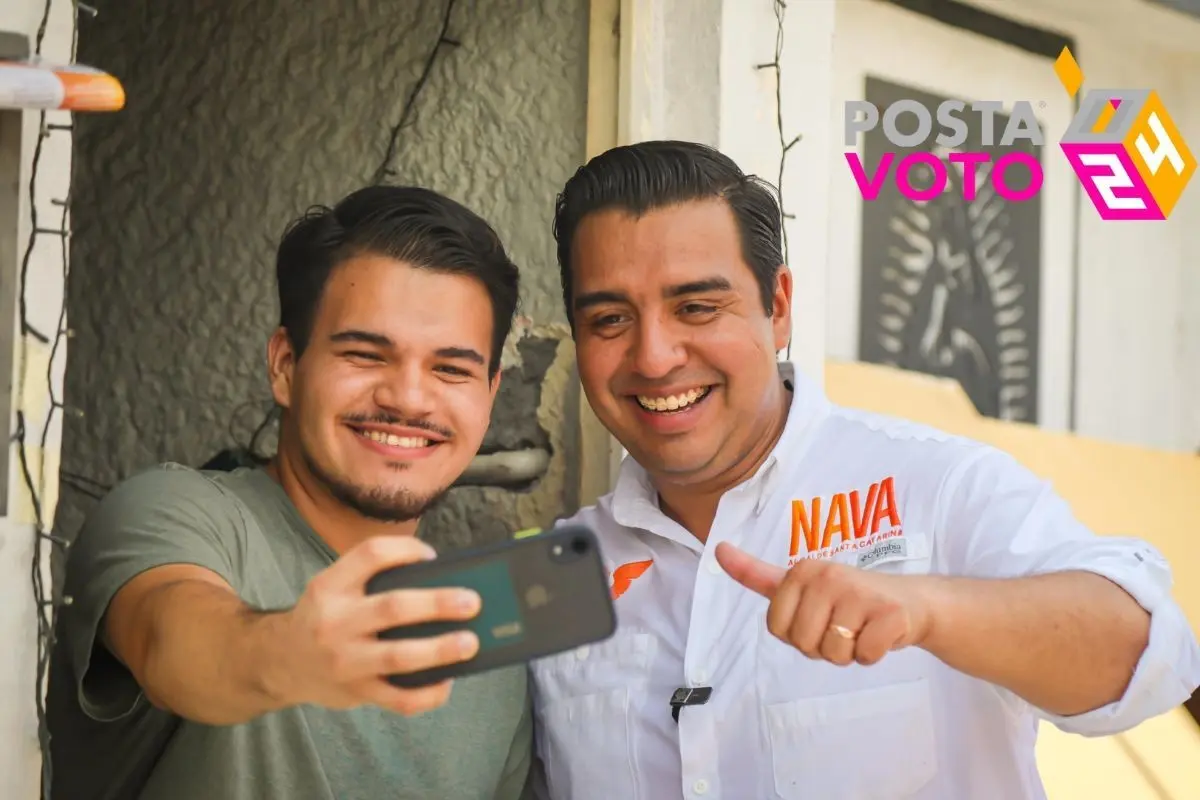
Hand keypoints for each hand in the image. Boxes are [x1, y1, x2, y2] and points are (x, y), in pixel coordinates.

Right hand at [278, 535, 480, 715]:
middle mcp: (334, 621)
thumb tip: (441, 579)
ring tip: (470, 643)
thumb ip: (372, 580)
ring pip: (399, 656)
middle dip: (438, 604)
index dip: (407, 551)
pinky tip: (447, 681)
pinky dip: (428, 693)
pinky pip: (399, 698)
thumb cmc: (324, 617)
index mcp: (330, 586)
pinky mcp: (355, 692)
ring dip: (440, 650)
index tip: (433, 557)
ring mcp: (345, 661)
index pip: (371, 554)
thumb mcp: (333, 588)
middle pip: (393, 608)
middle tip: (472, 602)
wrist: (281, 661)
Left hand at [714, 542, 932, 666]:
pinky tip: (881, 633)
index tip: (815, 616)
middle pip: (803, 643)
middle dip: (822, 646)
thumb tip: (717, 550)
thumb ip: (758, 575)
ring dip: (848, 652)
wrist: (911, 601)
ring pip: (834, 653)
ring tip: (861, 628)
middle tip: (843, 625)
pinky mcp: (889, 613)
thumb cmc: (849, 598)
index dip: (795, 633)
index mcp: (801, 570)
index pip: (776, 627)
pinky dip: (873, 654)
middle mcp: (827, 576)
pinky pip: (865, 655)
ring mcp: (859, 593)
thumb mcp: (801, 584)